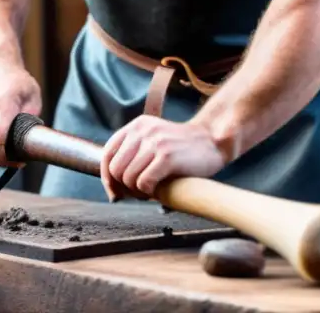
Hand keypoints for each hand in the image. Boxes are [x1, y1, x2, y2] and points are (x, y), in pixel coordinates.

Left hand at [100, 116, 226, 200]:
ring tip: (151, 192)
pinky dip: (148, 193)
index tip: (116, 193)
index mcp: (136, 126)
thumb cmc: (182, 148)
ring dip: (137, 192)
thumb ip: (134, 154)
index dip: (107, 178)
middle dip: (124, 188)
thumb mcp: (153, 141)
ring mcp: (155, 142)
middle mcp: (142, 131)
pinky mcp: (167, 156)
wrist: (212, 141)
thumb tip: (113, 188)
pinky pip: (144, 183)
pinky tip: (159, 191)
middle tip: (140, 193)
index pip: (107, 154)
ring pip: (128, 178)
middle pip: (115, 169)